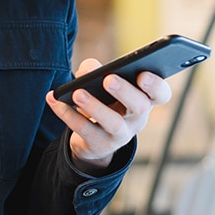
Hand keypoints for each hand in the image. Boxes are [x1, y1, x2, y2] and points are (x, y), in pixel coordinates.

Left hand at [46, 58, 171, 172]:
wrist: (94, 138)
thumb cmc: (104, 100)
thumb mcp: (101, 82)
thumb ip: (96, 69)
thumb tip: (88, 71)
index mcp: (145, 99)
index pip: (161, 94)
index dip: (156, 85)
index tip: (143, 74)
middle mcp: (137, 119)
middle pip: (140, 107)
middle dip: (125, 92)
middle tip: (109, 79)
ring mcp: (120, 135)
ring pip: (113, 123)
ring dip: (95, 107)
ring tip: (77, 93)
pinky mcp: (100, 145)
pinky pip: (85, 130)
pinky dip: (67, 114)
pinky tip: (54, 100)